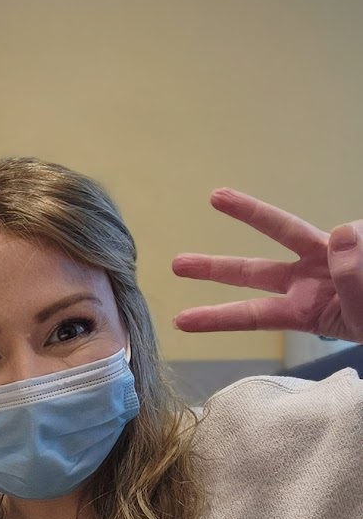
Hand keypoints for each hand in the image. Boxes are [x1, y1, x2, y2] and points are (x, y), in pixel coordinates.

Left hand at [172, 188, 362, 342]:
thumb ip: (352, 277)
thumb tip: (338, 234)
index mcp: (306, 311)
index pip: (254, 315)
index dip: (217, 318)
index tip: (180, 321)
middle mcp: (310, 280)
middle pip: (253, 271)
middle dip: (214, 267)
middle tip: (174, 264)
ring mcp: (330, 254)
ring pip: (284, 229)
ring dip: (248, 213)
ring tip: (214, 197)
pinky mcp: (352, 233)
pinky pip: (354, 233)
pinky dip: (362, 242)